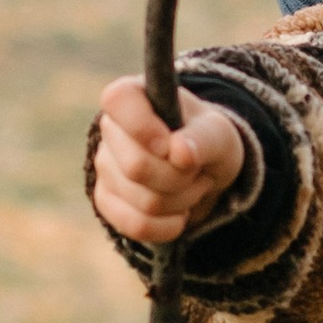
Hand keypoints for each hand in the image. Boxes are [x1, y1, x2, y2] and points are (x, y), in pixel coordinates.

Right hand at [92, 77, 246, 245]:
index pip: (118, 100)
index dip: (144, 127)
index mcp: (132, 97)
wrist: (204, 171)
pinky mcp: (106, 201)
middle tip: (196, 167)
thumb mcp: (217, 133)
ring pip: (144, 202)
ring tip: (191, 183)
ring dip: (183, 200)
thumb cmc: (206, 140)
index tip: (171, 144)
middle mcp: (111, 130)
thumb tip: (179, 152)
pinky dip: (169, 225)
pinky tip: (180, 212)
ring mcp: (104, 167)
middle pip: (136, 167)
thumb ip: (202, 138)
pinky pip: (137, 225)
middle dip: (181, 176)